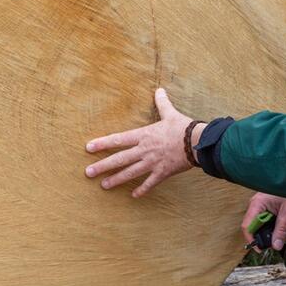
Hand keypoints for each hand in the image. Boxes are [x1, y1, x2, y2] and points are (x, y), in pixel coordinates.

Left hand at [84, 88, 203, 197]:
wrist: (197, 142)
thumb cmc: (183, 127)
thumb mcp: (171, 113)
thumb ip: (162, 103)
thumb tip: (159, 90)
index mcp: (144, 135)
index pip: (118, 139)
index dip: (103, 143)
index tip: (89, 148)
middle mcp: (144, 150)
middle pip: (120, 159)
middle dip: (103, 166)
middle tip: (88, 173)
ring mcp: (152, 163)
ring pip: (130, 173)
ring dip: (116, 180)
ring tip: (103, 185)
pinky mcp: (162, 172)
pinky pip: (150, 183)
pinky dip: (142, 189)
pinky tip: (134, 196)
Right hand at [241, 192, 285, 251]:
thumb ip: (282, 229)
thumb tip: (276, 246)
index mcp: (257, 204)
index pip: (247, 226)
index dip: (252, 240)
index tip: (261, 249)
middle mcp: (255, 204)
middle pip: (254, 226)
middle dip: (265, 236)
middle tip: (278, 241)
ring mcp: (260, 204)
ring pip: (261, 223)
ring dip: (272, 230)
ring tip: (285, 229)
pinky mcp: (266, 204)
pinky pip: (266, 218)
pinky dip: (274, 223)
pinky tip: (284, 222)